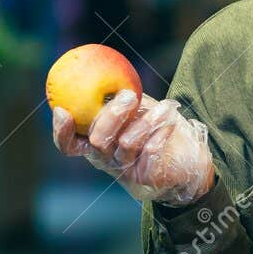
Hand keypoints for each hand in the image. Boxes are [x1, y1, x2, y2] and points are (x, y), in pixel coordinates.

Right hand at [52, 91, 215, 205]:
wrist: (190, 163)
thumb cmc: (160, 133)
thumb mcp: (142, 113)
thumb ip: (126, 101)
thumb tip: (114, 75)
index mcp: (98, 145)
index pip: (71, 145)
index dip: (62, 132)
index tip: (62, 111)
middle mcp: (107, 160)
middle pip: (97, 141)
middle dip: (112, 115)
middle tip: (129, 96)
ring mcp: (126, 171)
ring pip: (126, 143)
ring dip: (147, 120)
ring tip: (166, 107)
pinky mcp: (146, 178)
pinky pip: (150, 151)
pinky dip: (161, 133)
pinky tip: (171, 121)